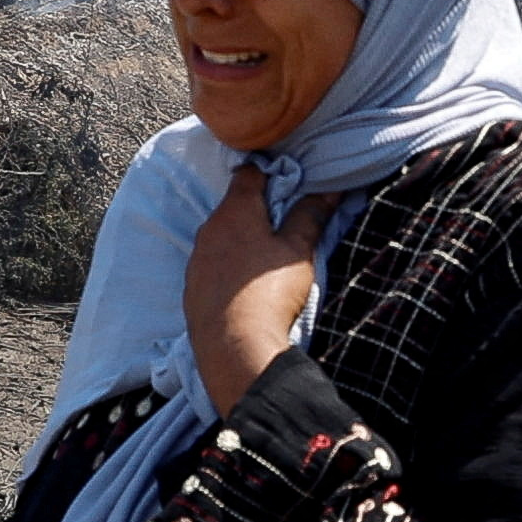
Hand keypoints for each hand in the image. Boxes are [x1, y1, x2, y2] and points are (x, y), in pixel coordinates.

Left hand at [183, 163, 333, 412]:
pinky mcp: (192, 289)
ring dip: (241, 239)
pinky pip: (212, 265)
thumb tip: (329, 188)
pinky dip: (229, 266)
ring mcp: (196, 261)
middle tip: (284, 220)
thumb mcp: (297, 251)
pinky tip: (246, 284)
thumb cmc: (269, 293)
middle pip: (233, 205)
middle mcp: (208, 230)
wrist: (234, 349)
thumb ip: (310, 215)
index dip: (270, 171)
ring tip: (266, 256)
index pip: (248, 172)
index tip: (289, 180)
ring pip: (221, 237)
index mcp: (234, 211)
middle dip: (257, 208)